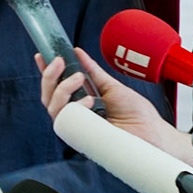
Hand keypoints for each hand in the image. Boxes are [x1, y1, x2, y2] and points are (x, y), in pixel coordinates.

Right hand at [38, 49, 178, 148]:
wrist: (151, 132)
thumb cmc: (136, 113)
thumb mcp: (111, 86)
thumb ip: (93, 71)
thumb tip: (78, 53)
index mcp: (81, 101)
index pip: (56, 87)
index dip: (46, 72)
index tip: (41, 55)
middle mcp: (75, 115)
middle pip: (48, 97)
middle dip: (49, 76)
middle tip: (60, 61)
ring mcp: (77, 127)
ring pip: (53, 108)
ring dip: (62, 89)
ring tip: (79, 78)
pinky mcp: (81, 139)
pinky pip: (65, 123)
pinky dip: (74, 108)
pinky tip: (88, 100)